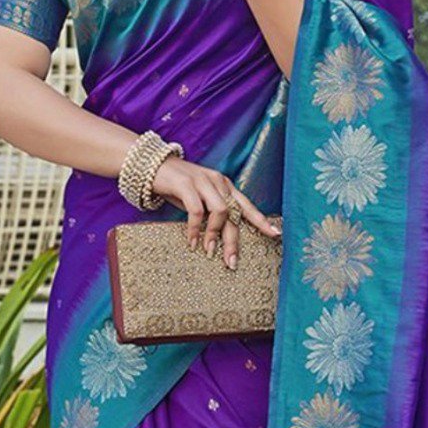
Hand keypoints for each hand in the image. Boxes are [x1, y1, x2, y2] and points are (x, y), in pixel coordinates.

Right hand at [151, 156, 281, 268]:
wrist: (152, 165)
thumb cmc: (177, 186)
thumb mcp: (199, 199)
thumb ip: (211, 213)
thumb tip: (221, 238)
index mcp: (224, 185)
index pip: (246, 205)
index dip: (261, 220)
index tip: (275, 234)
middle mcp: (218, 182)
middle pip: (234, 213)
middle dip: (233, 240)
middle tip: (232, 262)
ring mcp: (202, 181)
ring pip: (220, 211)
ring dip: (214, 234)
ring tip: (208, 251)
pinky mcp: (186, 184)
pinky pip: (196, 210)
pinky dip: (195, 228)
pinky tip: (192, 242)